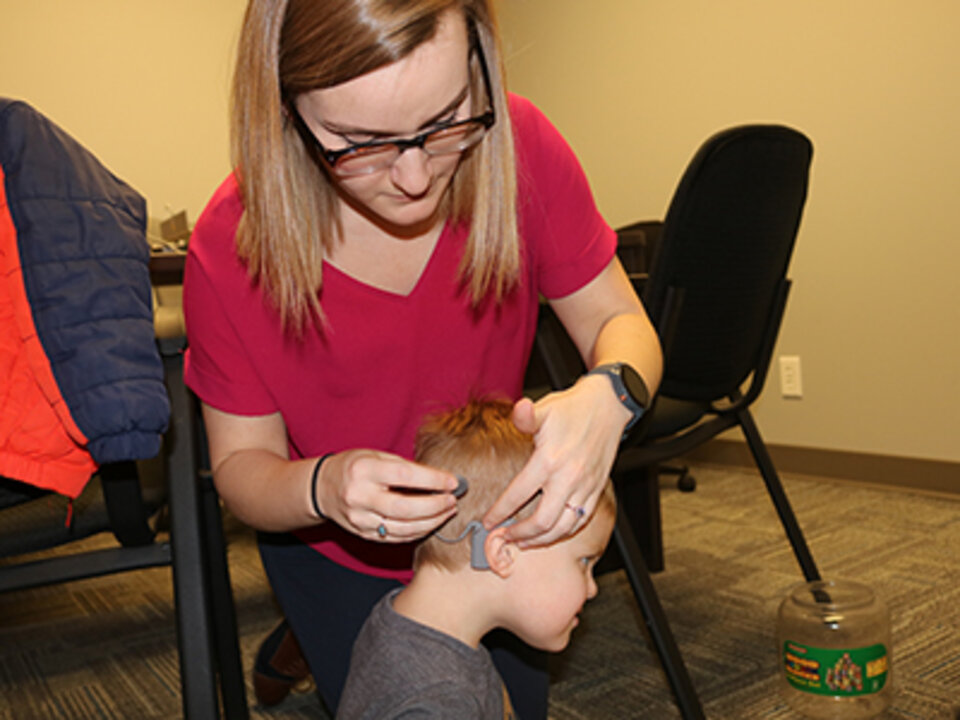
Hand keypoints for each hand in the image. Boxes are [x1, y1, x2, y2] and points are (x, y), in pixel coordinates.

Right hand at [316, 450, 459, 542]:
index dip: (433, 480)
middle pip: (405, 508)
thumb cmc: (354, 467)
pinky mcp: (363, 533)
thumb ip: (404, 467)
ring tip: (447, 512)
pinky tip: (431, 523)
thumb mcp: (376, 456)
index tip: (453, 482)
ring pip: (403, 528)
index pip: (404, 476)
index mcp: (364, 471)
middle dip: (435, 506)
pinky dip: (417, 532)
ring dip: (431, 522)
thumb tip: (440, 479)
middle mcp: (360, 496)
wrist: (322, 488)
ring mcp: (360, 519)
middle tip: (452, 500)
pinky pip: (396, 537)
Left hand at [482, 375, 628, 546]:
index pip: (518, 495)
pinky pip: (581, 520)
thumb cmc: (574, 408)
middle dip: (519, 535)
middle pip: (541, 521)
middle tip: (504, 538)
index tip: (489, 522)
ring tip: (525, 542)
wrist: (608, 407)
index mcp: (549, 460)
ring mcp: (585, 486)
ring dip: (541, 539)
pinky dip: (564, 532)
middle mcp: (568, 478)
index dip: (500, 512)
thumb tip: (518, 410)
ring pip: (563, 527)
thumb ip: (525, 416)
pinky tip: (551, 532)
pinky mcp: (596, 489)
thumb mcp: (545, 408)